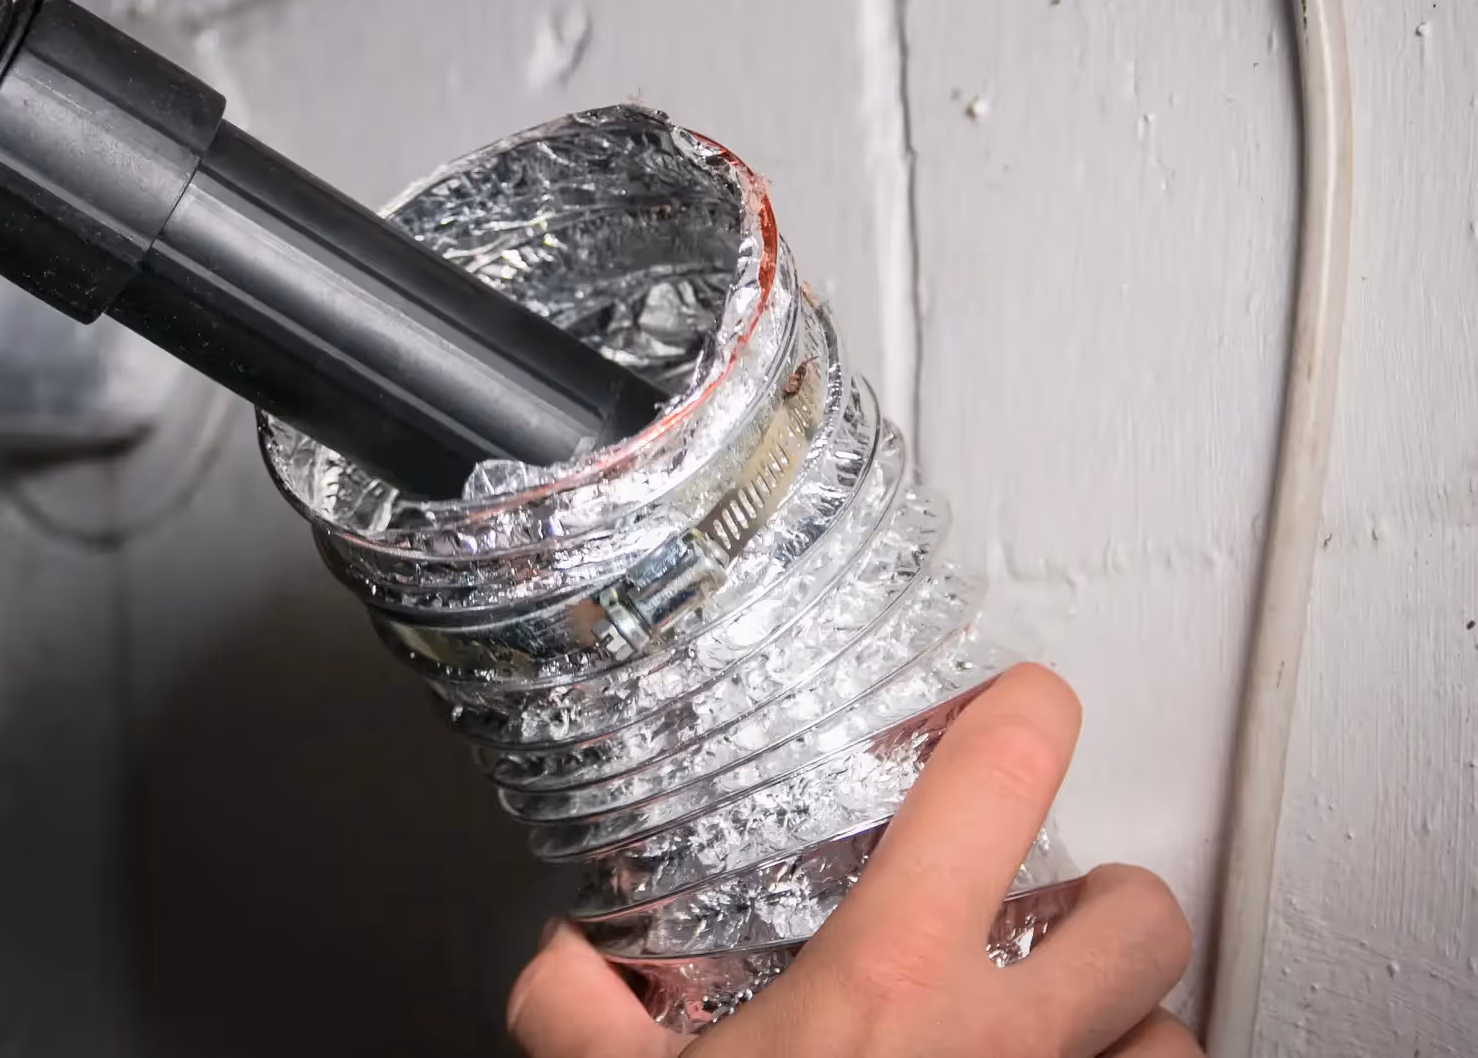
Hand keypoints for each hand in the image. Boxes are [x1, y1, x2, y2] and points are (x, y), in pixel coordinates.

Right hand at [506, 665, 1201, 1056]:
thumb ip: (575, 1015)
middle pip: (1139, 912)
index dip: (1020, 714)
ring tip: (1057, 1029)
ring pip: (1174, 1033)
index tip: (1010, 708)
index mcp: (884, 987)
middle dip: (1103, 896)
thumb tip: (556, 964)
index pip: (999, 779)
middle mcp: (1002, 1049)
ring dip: (1126, 1021)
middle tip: (1040, 910)